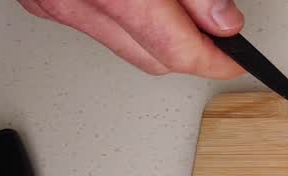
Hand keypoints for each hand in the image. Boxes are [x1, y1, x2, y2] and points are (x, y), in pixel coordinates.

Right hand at [18, 0, 245, 78]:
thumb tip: (221, 19)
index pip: (172, 48)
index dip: (213, 57)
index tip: (234, 56)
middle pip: (151, 58)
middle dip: (190, 49)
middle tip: (218, 30)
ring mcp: (53, 1)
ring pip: (125, 47)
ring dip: (158, 34)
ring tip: (182, 7)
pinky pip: (96, 25)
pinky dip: (125, 18)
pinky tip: (143, 0)